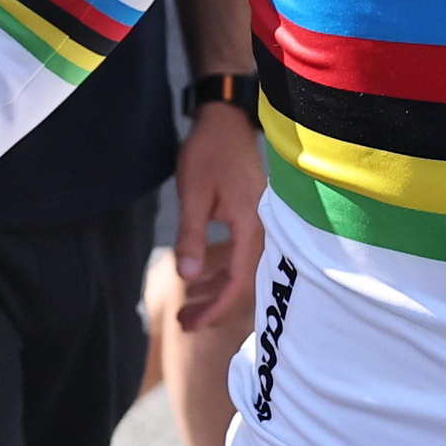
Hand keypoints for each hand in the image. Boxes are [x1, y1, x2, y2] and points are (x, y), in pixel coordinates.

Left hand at [171, 96, 265, 325]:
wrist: (226, 121)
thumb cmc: (209, 153)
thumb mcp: (193, 195)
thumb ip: (191, 236)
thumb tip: (188, 277)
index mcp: (252, 229)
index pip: (236, 283)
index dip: (214, 309)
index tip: (190, 324)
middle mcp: (263, 232)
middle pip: (242, 284)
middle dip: (213, 307)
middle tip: (183, 322)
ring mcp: (260, 226)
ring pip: (241, 272)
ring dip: (215, 291)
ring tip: (187, 306)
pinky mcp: (253, 220)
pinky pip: (241, 257)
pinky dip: (222, 272)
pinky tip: (202, 278)